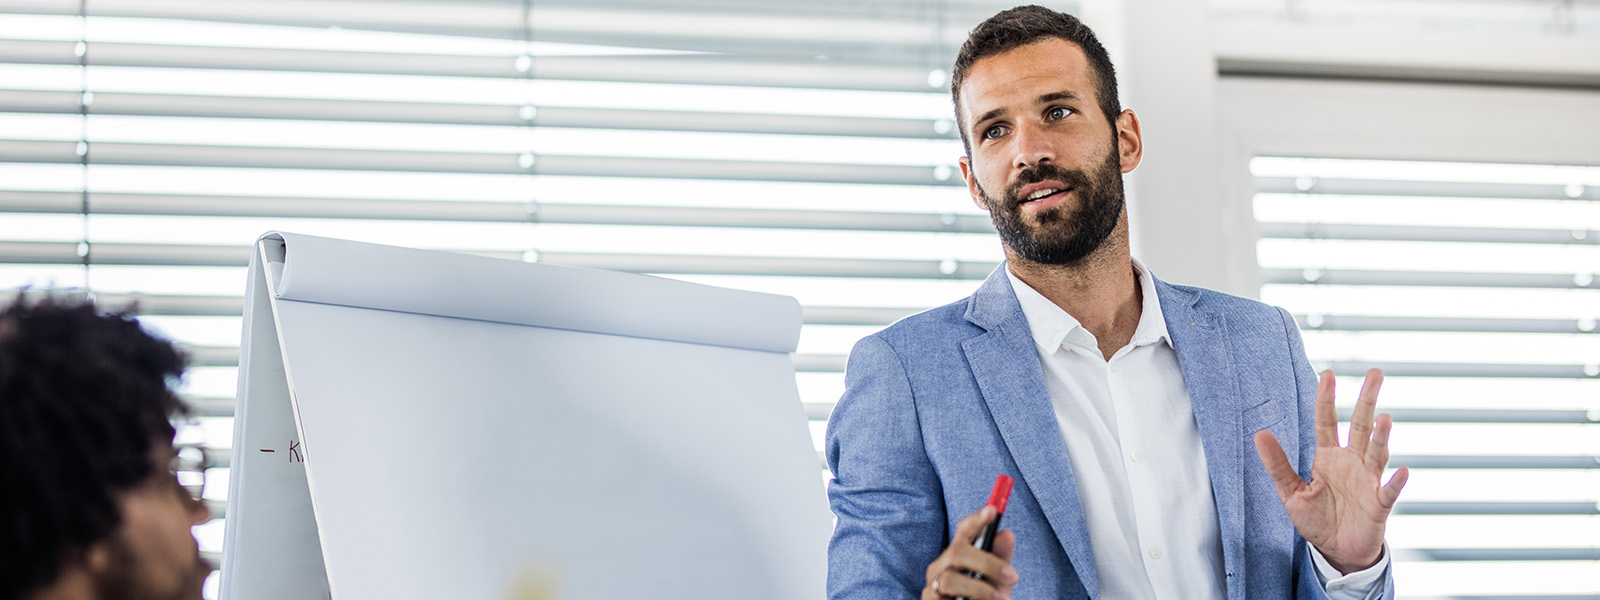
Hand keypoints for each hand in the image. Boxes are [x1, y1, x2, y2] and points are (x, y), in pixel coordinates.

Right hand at [922, 505, 1018, 599]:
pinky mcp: (929, 599)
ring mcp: (933, 582)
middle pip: (957, 552)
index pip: (964, 530)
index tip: (992, 511)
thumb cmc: (983, 596)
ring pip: (950, 579)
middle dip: (987, 563)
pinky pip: (944, 598)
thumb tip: (1006, 533)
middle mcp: (942, 564)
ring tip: (1003, 599)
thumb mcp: (996, 578)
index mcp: (959, 552)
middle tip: (1013, 576)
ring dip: (980, 589)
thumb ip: (1000, 557)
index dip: (976, 520)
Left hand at [1254, 369, 1408, 573]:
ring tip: (1384, 419)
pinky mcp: (1379, 505)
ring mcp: (1368, 481)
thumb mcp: (1290, 492)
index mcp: (1328, 457)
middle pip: (1359, 426)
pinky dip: (1396, 482)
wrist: (1337, 550)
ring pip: (1376, 453)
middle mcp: (1351, 463)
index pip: (1326, 421)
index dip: (1326, 399)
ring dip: (1380, 437)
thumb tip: (1259, 434)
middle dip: (1367, 400)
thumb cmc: (1316, 519)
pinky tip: (1402, 471)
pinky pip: (1389, 491)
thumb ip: (1278, 465)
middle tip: (1375, 374)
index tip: (1328, 374)